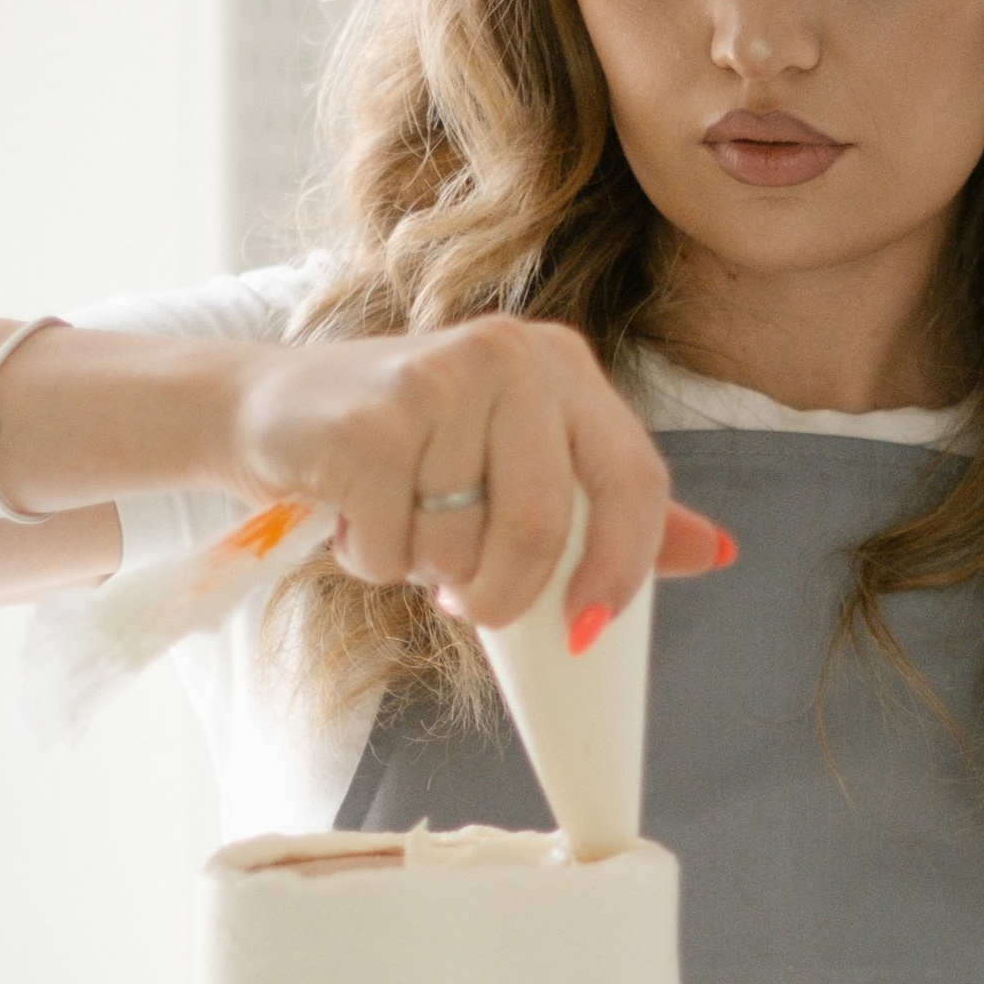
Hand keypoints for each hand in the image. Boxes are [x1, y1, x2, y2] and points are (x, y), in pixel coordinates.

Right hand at [214, 317, 728, 631]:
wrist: (268, 409)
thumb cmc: (408, 448)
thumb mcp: (518, 461)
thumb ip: (610, 505)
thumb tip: (716, 552)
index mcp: (561, 363)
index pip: (633, 476)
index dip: (623, 567)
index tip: (587, 629)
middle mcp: (509, 353)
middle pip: (548, 525)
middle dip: (506, 592)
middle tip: (466, 601)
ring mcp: (436, 379)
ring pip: (462, 546)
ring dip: (422, 569)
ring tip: (396, 518)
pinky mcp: (369, 421)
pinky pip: (395, 548)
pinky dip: (370, 557)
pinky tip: (353, 510)